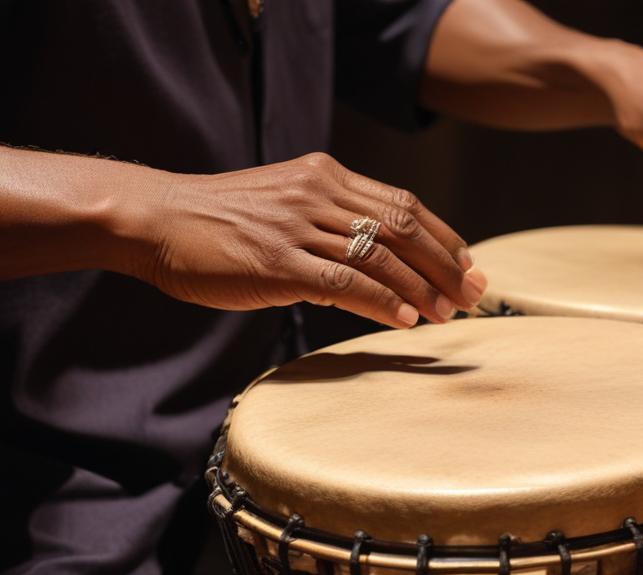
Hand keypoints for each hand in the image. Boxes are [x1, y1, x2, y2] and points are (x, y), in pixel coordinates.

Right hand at [133, 153, 485, 327]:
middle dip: (446, 264)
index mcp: (324, 176)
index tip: (469, 264)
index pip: (403, 203)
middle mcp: (318, 194)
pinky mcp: (278, 262)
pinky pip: (346, 282)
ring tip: (447, 315)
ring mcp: (299, 227)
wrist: (156, 220)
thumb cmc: (219, 222)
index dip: (443, 236)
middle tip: (474, 294)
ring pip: (382, 256)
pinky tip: (407, 320)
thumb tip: (380, 263)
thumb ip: (331, 223)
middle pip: (403, 228)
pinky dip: (383, 302)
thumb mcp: (284, 204)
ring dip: (423, 289)